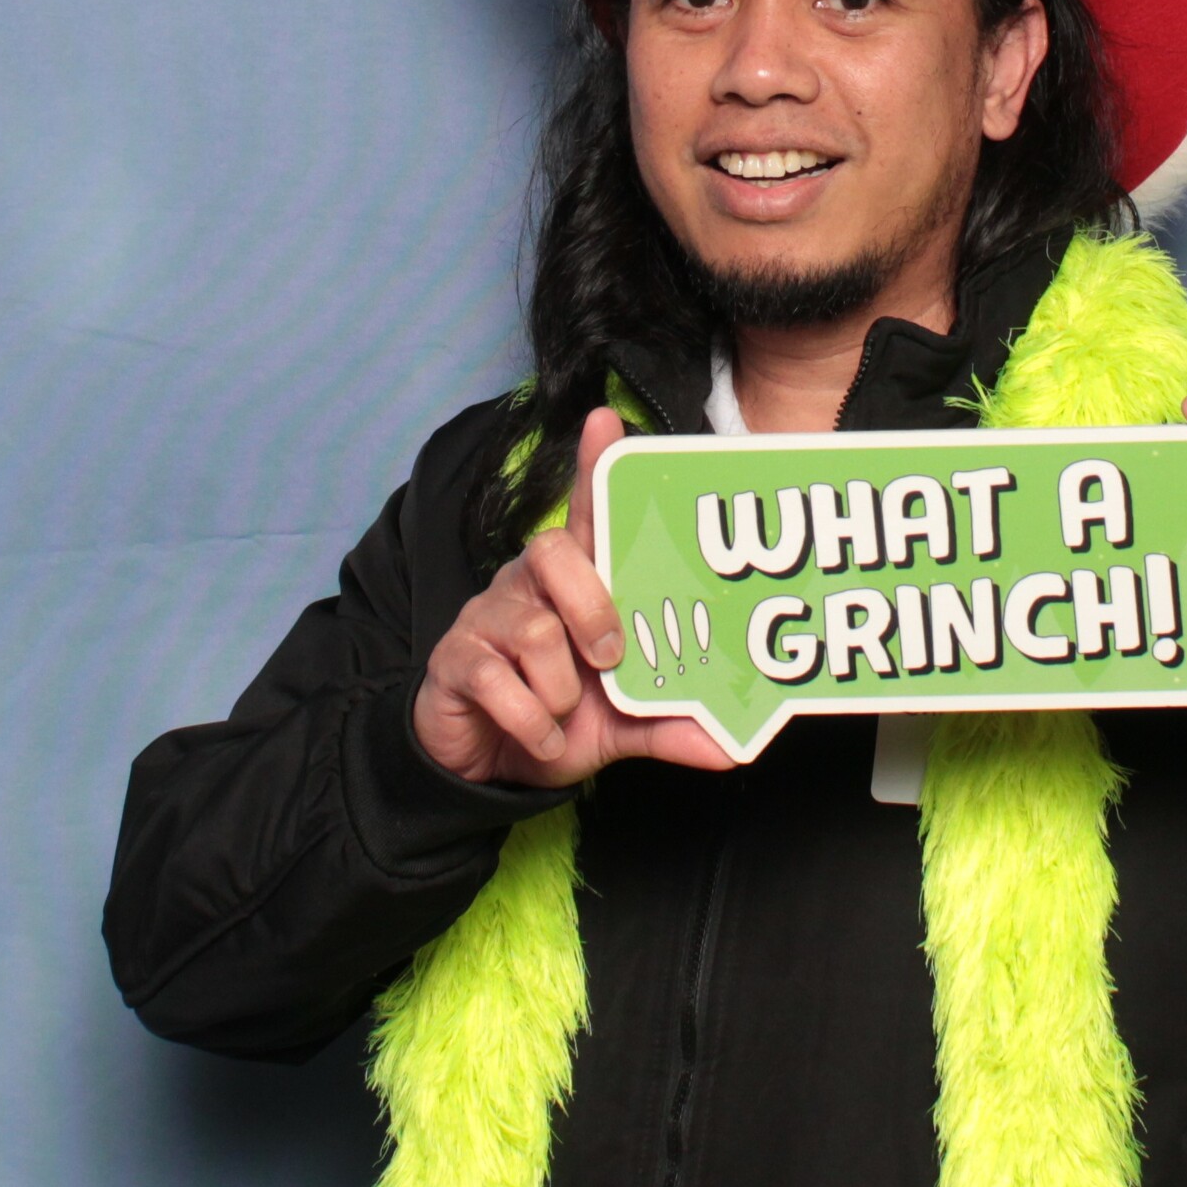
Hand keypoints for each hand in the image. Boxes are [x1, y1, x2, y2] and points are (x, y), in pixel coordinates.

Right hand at [414, 408, 740, 786]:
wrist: (488, 767)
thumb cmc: (559, 718)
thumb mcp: (622, 724)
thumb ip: (670, 726)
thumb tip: (731, 750)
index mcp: (573, 584)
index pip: (584, 513)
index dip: (592, 465)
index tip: (605, 420)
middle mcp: (528, 586)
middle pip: (554, 553)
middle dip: (592, 609)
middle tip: (610, 660)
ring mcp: (486, 618)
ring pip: (535, 630)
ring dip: (561, 688)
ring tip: (564, 713)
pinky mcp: (455, 660)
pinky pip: (497, 679)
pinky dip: (530, 719)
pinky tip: (538, 736)